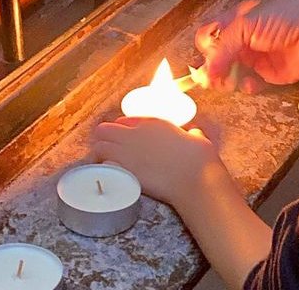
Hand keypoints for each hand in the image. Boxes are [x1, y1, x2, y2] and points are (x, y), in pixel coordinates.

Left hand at [93, 117, 222, 206]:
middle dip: (105, 140)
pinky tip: (111, 178)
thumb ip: (192, 134)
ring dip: (100, 155)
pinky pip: (103, 166)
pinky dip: (104, 172)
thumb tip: (195, 134)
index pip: (124, 121)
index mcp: (152, 123)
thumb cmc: (200, 159)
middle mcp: (135, 134)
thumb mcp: (198, 138)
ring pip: (98, 147)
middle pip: (104, 130)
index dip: (123, 130)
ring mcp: (127, 152)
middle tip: (111, 152)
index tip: (125, 139)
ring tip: (107, 166)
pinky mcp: (125, 170)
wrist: (196, 178)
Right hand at [195, 0, 298, 92]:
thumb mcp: (246, 25)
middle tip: (212, 79)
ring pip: (231, 73)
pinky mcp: (269, 73)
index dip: (206, 48)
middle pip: (218, 57)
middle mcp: (243, 39)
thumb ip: (223, 47)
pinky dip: (246, 86)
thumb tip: (206, 70)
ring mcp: (255, 57)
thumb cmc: (282, 17)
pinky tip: (249, 84)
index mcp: (235, 21)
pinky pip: (250, 84)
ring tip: (228, 83)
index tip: (207, 58)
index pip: (210, 35)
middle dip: (213, 68)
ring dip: (227, 80)